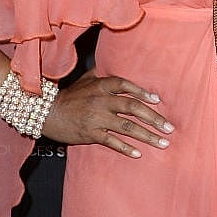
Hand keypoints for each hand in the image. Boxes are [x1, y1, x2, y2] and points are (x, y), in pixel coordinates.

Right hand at [42, 69, 174, 158]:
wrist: (47, 113)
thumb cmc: (70, 95)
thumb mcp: (86, 79)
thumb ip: (104, 72)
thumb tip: (119, 63)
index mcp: (102, 86)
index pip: (127, 86)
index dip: (143, 93)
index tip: (158, 101)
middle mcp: (102, 101)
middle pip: (133, 108)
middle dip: (154, 118)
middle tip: (169, 128)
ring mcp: (97, 118)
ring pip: (127, 127)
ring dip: (147, 135)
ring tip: (162, 143)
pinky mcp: (90, 134)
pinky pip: (112, 142)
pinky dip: (126, 148)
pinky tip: (139, 153)